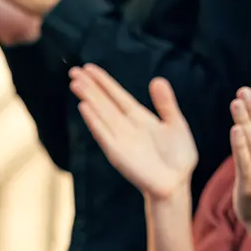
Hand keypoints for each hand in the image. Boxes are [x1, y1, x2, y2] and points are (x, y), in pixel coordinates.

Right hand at [69, 64, 196, 200]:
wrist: (176, 183)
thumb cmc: (177, 158)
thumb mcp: (175, 123)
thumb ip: (165, 103)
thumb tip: (157, 80)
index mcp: (138, 118)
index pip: (116, 95)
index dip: (103, 81)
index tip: (89, 67)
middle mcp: (125, 126)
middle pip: (103, 102)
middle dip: (89, 86)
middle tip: (73, 71)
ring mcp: (119, 138)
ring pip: (100, 113)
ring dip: (88, 98)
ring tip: (75, 83)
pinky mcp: (117, 152)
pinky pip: (103, 133)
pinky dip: (93, 120)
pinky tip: (84, 107)